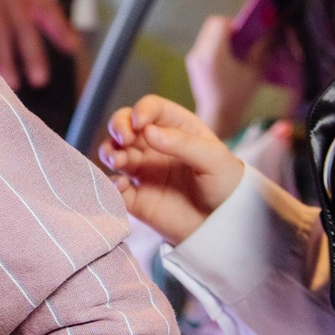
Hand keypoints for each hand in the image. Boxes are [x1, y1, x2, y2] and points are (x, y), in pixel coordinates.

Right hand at [96, 95, 243, 245]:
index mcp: (176, 129)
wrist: (224, 225)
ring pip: (113, 152)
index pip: (151, 108)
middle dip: (118, 127)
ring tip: (118, 161)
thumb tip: (147, 132)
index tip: (140, 124)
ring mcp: (143, 171)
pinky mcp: (135, 197)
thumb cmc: (225, 185)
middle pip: (124, 125)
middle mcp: (154, 146)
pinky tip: (122, 186)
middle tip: (124, 139)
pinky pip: (114, 187)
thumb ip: (182, 143)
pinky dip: (110, 184)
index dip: (141, 111)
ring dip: (109, 152)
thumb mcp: (214, 158)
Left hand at [185, 13, 267, 136]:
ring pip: (207, 34)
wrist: (217, 117)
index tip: (246, 31)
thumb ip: (261, 50)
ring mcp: (194, 58)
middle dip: (229, 27)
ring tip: (236, 48)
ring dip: (222, 35)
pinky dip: (216, 44)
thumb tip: (269, 34)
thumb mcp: (254, 72)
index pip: (219, 23)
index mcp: (214, 54)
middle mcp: (200, 53)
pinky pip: (204, 44)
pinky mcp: (193, 63)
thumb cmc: (237, 97)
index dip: (234, 23)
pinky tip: (228, 57)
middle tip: (243, 38)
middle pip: (211, 25)